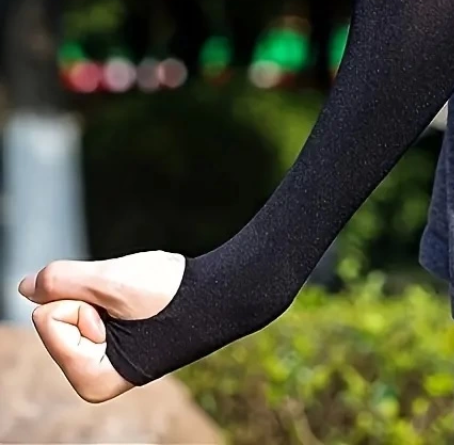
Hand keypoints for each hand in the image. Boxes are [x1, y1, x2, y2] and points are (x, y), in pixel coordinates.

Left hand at [19, 250, 185, 402]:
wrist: (222, 292)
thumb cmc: (173, 294)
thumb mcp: (111, 280)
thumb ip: (60, 281)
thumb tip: (26, 287)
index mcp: (91, 378)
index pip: (48, 318)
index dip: (85, 300)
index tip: (123, 307)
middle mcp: (95, 377)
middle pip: (58, 315)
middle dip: (92, 298)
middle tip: (133, 303)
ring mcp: (106, 363)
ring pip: (74, 309)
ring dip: (104, 295)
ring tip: (140, 303)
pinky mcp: (116, 346)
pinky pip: (92, 311)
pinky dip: (112, 298)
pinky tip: (139, 305)